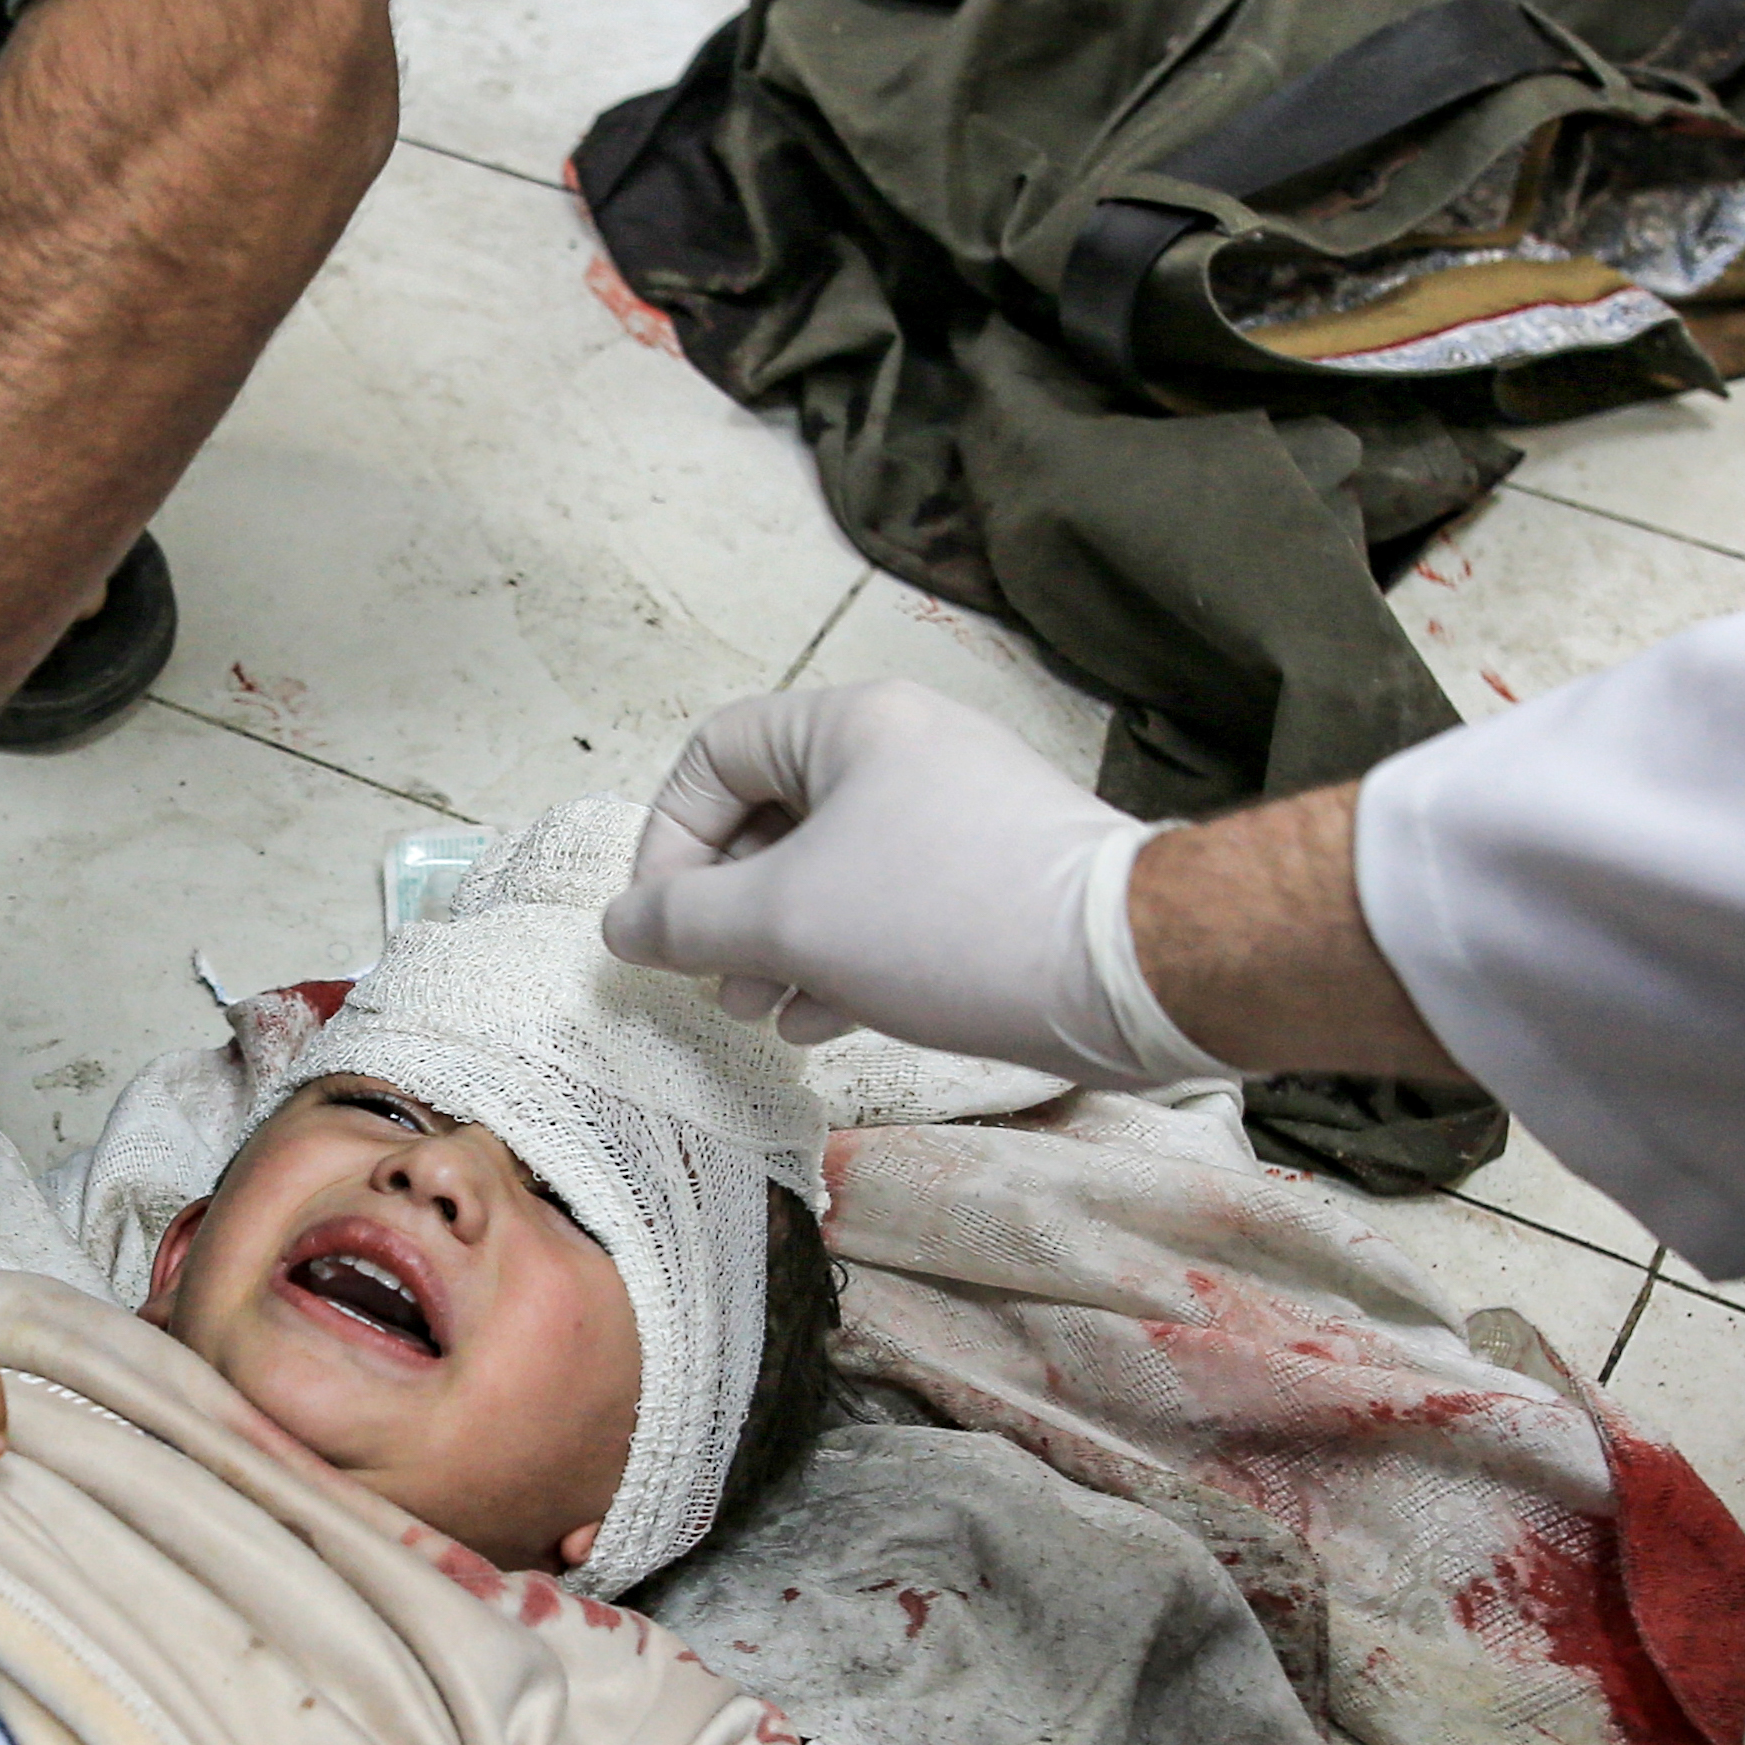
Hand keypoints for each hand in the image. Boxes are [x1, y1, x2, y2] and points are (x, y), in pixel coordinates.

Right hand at [602, 682, 1215, 1083]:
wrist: (1123, 969)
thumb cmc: (950, 921)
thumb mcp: (787, 919)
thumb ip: (686, 919)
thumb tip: (621, 925)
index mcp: (851, 725)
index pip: (714, 755)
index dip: (667, 841)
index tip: (664, 925)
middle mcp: (903, 750)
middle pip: (769, 816)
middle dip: (726, 909)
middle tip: (717, 983)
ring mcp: (953, 812)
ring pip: (828, 869)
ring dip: (779, 944)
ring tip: (766, 1013)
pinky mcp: (990, 875)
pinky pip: (887, 903)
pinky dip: (843, 955)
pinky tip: (827, 1019)